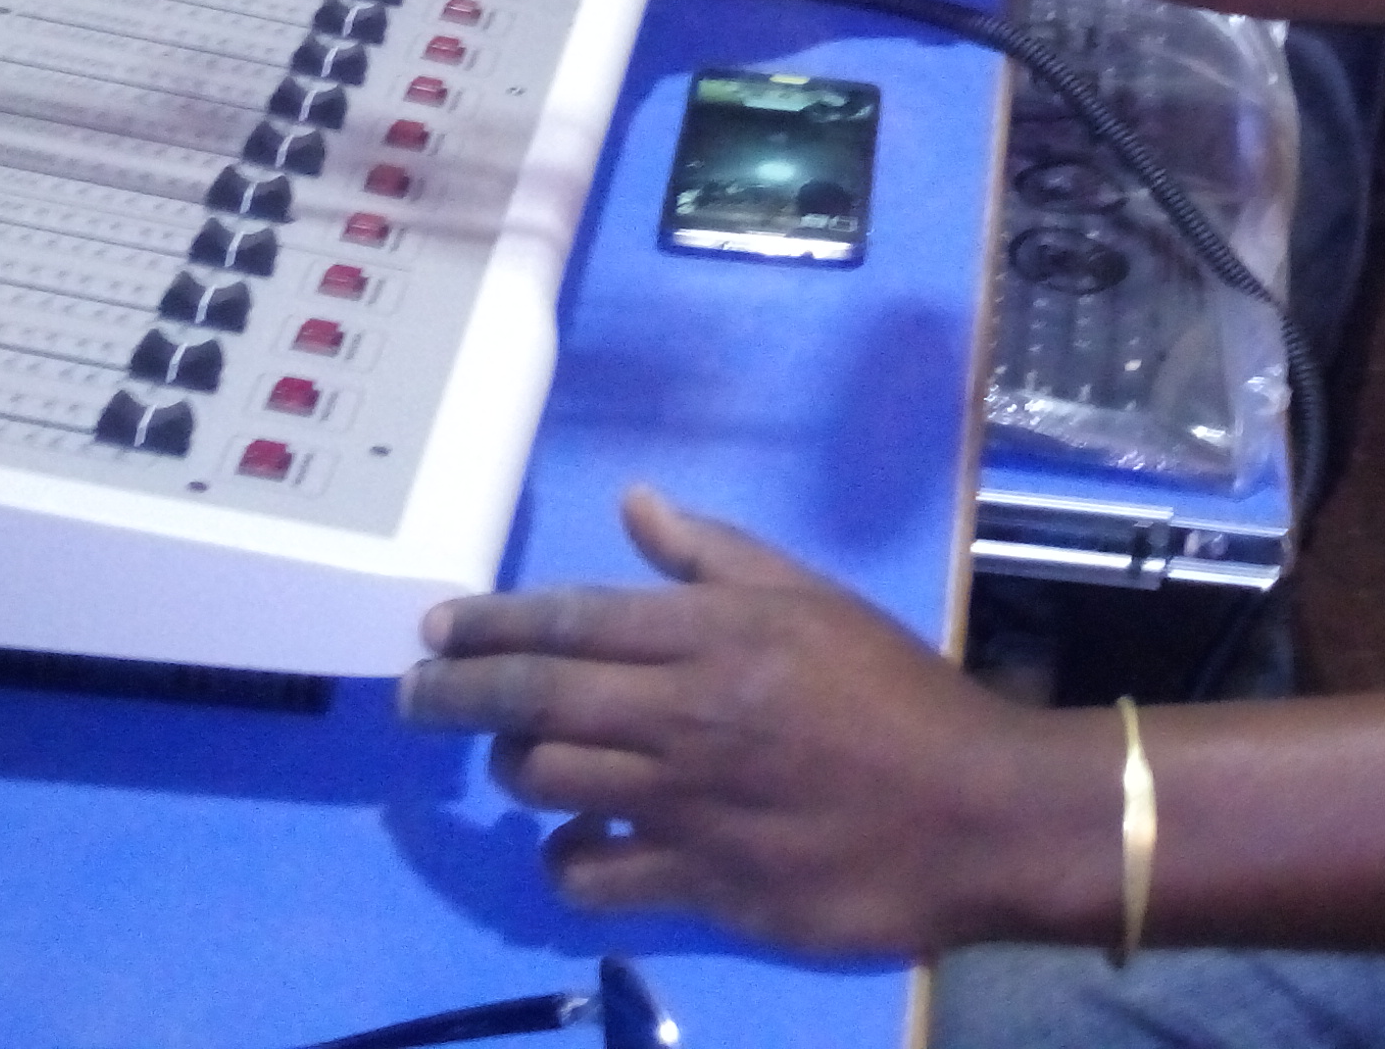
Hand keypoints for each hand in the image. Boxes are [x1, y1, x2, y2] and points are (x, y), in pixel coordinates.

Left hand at [402, 487, 1100, 951]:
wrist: (972, 809)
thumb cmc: (895, 692)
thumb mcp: (813, 599)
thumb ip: (715, 554)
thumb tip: (633, 503)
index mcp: (712, 634)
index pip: (570, 619)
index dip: (490, 622)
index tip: (434, 629)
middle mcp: (681, 712)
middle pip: (534, 697)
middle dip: (455, 693)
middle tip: (412, 695)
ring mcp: (682, 802)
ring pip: (547, 779)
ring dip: (510, 764)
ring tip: (507, 756)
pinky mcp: (696, 881)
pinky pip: (590, 874)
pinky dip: (563, 858)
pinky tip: (571, 844)